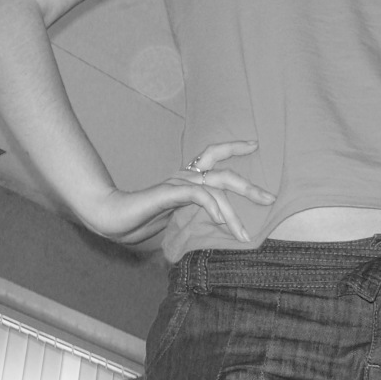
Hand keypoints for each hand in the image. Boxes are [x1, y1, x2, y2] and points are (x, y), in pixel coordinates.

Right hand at [82, 140, 274, 243]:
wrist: (110, 218)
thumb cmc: (140, 220)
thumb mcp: (175, 220)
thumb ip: (194, 217)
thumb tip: (217, 226)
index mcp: (187, 178)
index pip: (213, 156)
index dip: (233, 148)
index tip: (254, 144)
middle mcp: (185, 176)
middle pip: (223, 173)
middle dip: (249, 186)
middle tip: (270, 198)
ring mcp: (177, 183)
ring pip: (215, 189)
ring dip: (232, 214)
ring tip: (243, 235)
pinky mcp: (168, 193)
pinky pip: (197, 196)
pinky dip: (212, 207)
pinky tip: (220, 221)